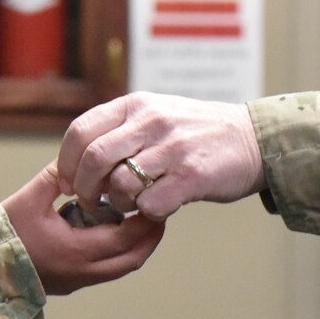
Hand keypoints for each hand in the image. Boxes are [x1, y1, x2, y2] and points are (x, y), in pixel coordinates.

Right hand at [3, 162, 164, 295]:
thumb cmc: (2, 235)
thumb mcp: (28, 198)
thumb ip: (56, 176)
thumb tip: (79, 155)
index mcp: (76, 250)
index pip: (125, 237)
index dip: (145, 219)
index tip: (152, 197)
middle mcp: (83, 271)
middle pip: (133, 258)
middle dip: (150, 235)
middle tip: (158, 210)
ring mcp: (78, 280)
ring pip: (122, 267)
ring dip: (137, 246)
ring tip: (143, 221)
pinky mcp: (72, 283)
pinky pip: (108, 270)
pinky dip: (121, 252)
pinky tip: (118, 232)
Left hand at [58, 92, 263, 220]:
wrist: (253, 139)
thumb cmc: (196, 133)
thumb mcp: (156, 113)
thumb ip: (120, 129)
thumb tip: (78, 162)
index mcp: (136, 104)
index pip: (81, 131)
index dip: (66, 162)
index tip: (69, 182)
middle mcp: (151, 121)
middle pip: (93, 159)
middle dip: (84, 189)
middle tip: (90, 203)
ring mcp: (172, 147)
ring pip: (119, 184)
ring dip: (116, 204)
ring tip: (127, 205)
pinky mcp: (192, 175)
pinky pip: (149, 204)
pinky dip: (145, 213)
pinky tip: (154, 208)